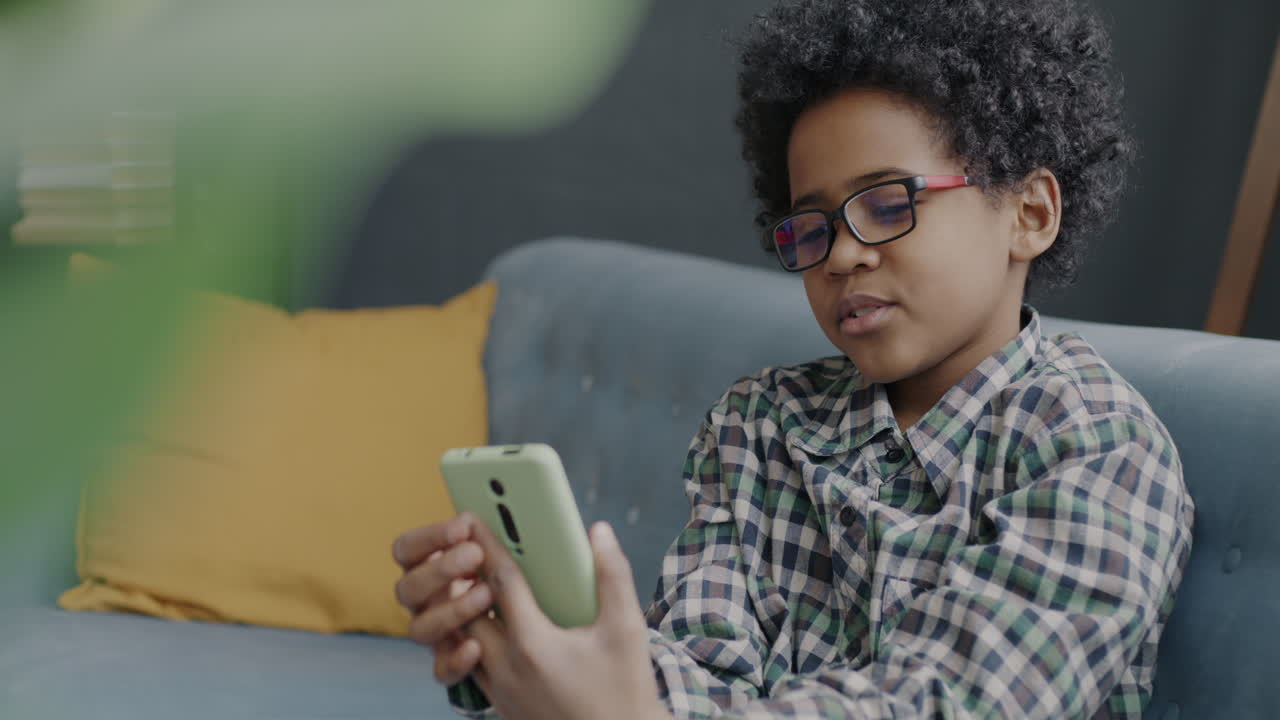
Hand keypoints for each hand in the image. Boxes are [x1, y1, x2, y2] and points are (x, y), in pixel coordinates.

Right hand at [392, 513, 495, 685]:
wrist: (519, 635)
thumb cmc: (499, 582)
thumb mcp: (490, 560)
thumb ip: (478, 543)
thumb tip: (473, 521)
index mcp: (423, 569)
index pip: (405, 550)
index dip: (428, 537)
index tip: (461, 528)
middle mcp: (420, 602)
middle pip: (407, 588)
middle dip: (440, 569)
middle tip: (474, 555)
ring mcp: (431, 635)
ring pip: (419, 629)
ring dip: (451, 610)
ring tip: (486, 594)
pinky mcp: (447, 666)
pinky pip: (441, 670)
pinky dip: (456, 660)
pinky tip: (476, 647)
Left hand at [464, 519, 672, 719]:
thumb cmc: (626, 690)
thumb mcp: (627, 629)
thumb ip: (612, 576)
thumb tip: (600, 533)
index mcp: (533, 644)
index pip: (501, 583)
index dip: (488, 546)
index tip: (476, 520)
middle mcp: (506, 669)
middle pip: (468, 610)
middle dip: (466, 576)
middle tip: (467, 547)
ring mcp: (499, 692)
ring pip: (462, 641)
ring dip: (462, 611)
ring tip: (471, 583)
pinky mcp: (501, 707)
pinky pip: (470, 666)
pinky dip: (470, 640)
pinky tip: (484, 627)